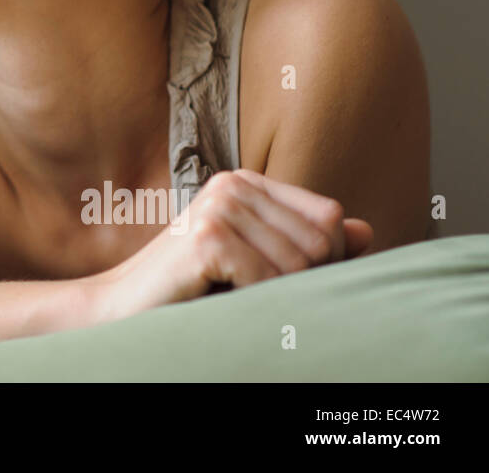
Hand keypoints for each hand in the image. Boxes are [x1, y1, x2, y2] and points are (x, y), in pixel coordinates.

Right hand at [90, 169, 372, 322]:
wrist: (122, 305)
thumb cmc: (189, 287)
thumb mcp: (254, 259)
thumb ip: (305, 242)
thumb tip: (366, 231)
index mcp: (245, 183)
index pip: (328, 216)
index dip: (324, 258)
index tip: (284, 280)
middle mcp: (232, 184)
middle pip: (321, 240)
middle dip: (304, 280)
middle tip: (258, 294)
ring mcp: (218, 207)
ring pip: (299, 264)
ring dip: (276, 295)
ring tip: (238, 297)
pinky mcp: (209, 239)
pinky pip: (271, 280)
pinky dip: (257, 302)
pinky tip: (224, 299)